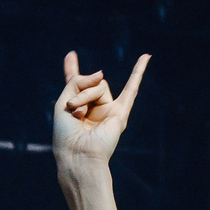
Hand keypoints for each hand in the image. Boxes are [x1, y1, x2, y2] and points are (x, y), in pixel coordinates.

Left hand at [51, 50, 147, 171]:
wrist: (78, 153)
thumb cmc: (66, 134)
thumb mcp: (63, 102)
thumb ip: (78, 82)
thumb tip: (102, 74)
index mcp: (77, 108)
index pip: (75, 85)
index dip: (72, 70)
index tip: (71, 55)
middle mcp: (93, 108)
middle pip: (89, 83)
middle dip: (79, 92)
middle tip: (72, 108)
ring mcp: (107, 110)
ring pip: (100, 86)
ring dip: (86, 95)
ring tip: (79, 112)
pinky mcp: (120, 114)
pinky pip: (131, 90)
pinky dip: (138, 72)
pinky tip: (146, 57)